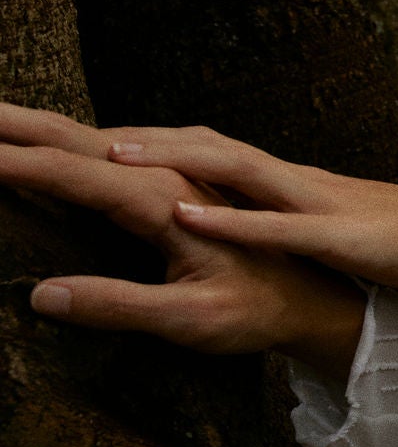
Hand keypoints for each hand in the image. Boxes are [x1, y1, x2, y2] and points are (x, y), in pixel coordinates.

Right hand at [0, 103, 366, 377]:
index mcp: (164, 199)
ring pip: (94, 138)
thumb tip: (41, 293)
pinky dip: (72, 141)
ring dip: (40, 127)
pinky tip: (53, 143)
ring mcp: (176, 172)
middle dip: (18, 125)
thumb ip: (117, 305)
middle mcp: (168, 173)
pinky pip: (115, 149)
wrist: (318, 295)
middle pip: (77, 139)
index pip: (71, 172)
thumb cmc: (257, 311)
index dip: (13, 161)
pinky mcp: (180, 180)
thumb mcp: (188, 321)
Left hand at [91, 116, 397, 299]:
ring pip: (231, 168)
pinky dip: (231, 217)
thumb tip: (221, 221)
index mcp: (283, 185)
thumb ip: (277, 224)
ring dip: (168, 157)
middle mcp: (291, 181)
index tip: (61, 139)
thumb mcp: (324, 234)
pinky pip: (280, 224)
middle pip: (194, 145)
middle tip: (54, 129)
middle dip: (125, 137)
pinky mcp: (346, 235)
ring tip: (104, 154)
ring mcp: (317, 202)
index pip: (194, 153)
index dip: (130, 144)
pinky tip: (187, 213)